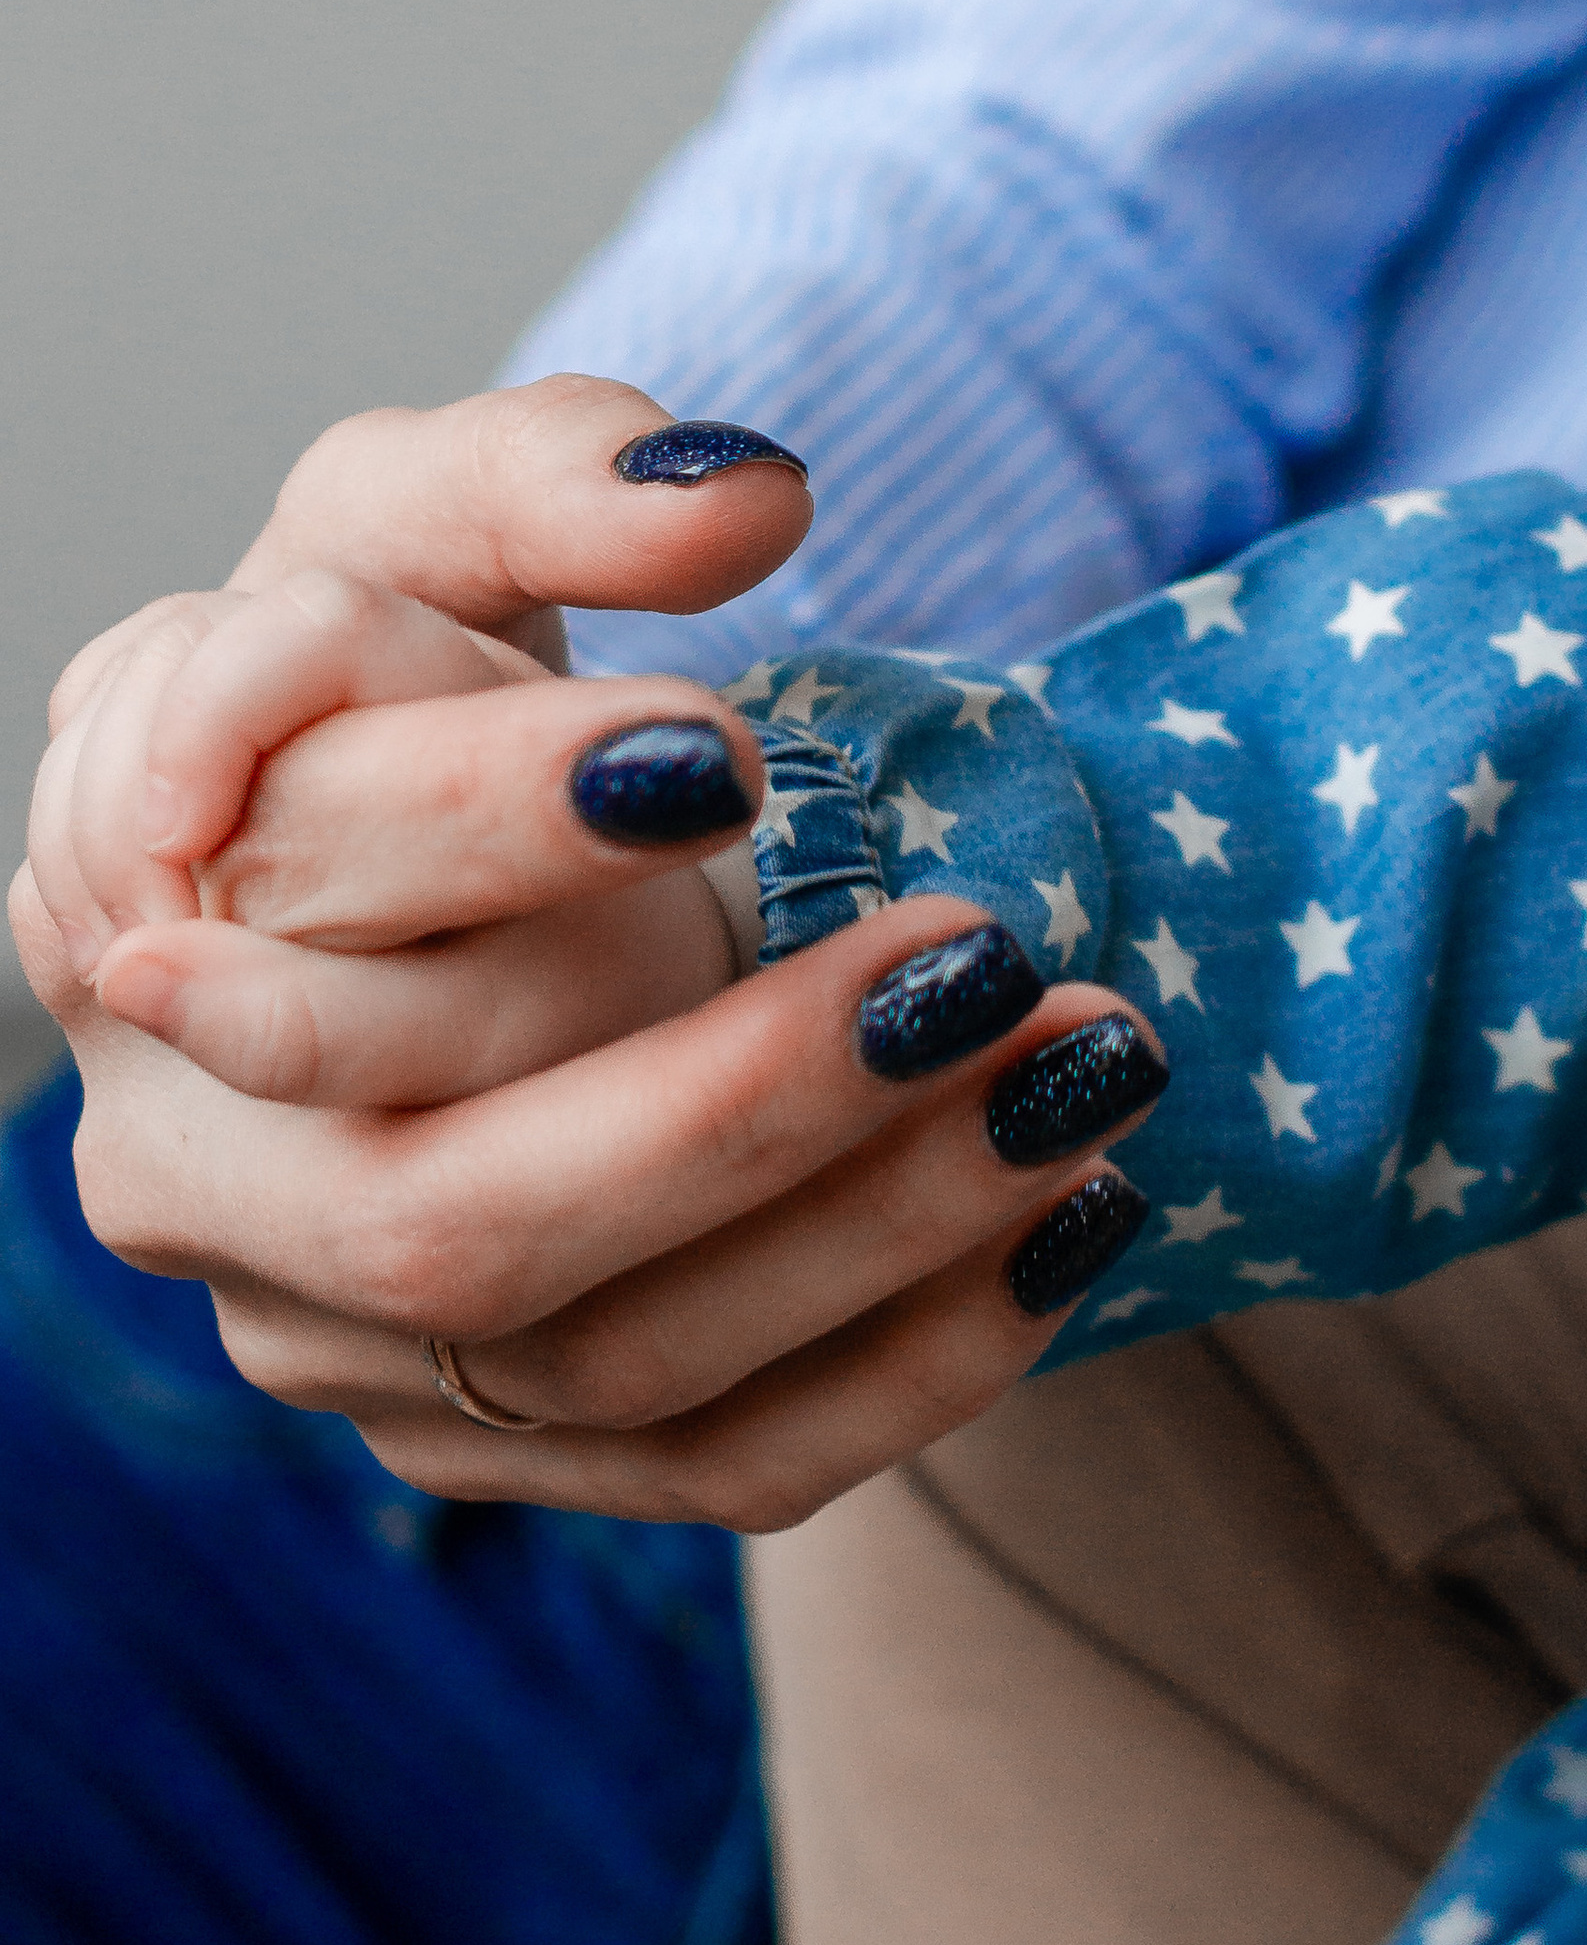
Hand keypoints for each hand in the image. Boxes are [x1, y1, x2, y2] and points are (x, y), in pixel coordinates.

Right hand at [15, 382, 1163, 1524]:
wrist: (423, 886)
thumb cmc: (417, 681)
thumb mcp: (433, 526)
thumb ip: (546, 478)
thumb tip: (738, 495)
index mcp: (142, 924)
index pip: (314, 921)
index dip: (504, 831)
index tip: (735, 752)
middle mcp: (195, 1171)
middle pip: (454, 1212)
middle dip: (738, 1103)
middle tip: (979, 959)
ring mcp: (329, 1341)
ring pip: (602, 1360)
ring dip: (881, 1229)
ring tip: (1087, 1067)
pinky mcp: (482, 1438)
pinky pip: (717, 1466)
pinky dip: (919, 1362)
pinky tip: (1077, 1223)